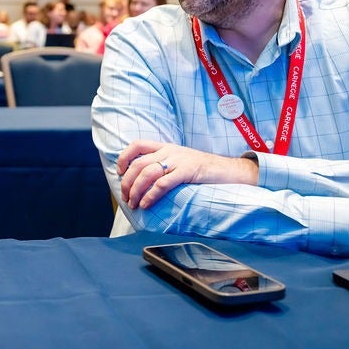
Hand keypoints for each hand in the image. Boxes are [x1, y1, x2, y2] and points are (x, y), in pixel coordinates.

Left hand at [116, 140, 257, 209]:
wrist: (228, 169)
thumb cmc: (203, 168)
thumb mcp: (180, 160)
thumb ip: (164, 163)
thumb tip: (144, 179)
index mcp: (166, 146)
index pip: (137, 144)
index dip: (124, 157)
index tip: (120, 172)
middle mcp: (169, 151)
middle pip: (139, 164)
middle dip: (127, 182)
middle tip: (125, 197)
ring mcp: (178, 160)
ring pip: (147, 173)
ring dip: (136, 190)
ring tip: (133, 203)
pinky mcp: (187, 172)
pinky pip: (163, 183)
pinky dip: (151, 195)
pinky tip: (146, 204)